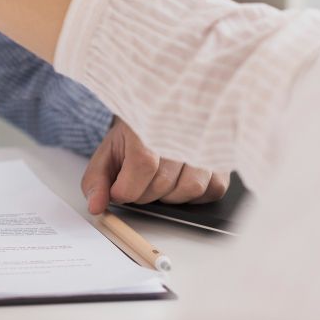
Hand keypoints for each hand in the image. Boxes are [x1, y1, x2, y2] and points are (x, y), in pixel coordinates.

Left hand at [81, 117, 229, 214]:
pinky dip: (193, 193)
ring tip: (160, 177)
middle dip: (144, 192)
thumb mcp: (108, 151)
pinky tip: (180, 179)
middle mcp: (182, 131)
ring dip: (170, 194)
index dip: (126, 187)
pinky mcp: (223, 158)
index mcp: (149, 123)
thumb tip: (96, 206)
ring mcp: (206, 143)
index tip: (119, 188)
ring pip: (189, 189)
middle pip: (163, 183)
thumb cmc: (135, 133)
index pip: (142, 166)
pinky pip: (212, 190)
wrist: (160, 112)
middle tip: (138, 179)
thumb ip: (96, 180)